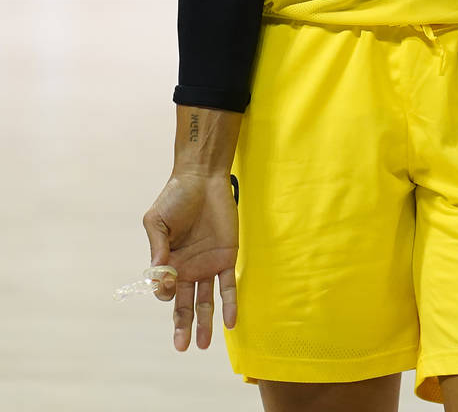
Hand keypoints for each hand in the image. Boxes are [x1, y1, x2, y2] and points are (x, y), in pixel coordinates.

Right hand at [142, 172, 237, 350]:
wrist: (202, 179)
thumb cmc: (176, 198)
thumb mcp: (157, 221)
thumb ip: (158, 247)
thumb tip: (158, 275)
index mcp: (169, 263)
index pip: (166, 290)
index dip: (166, 292)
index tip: (167, 285)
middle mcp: (187, 269)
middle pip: (185, 304)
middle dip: (182, 326)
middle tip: (181, 347)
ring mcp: (207, 265)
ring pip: (206, 301)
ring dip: (205, 323)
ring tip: (202, 345)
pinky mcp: (226, 258)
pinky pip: (228, 286)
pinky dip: (230, 304)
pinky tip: (230, 321)